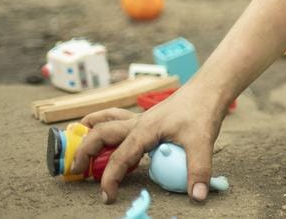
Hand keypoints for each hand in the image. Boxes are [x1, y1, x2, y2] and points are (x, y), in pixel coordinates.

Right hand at [71, 83, 227, 203]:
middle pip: (101, 133)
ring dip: (90, 130)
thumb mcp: (203, 142)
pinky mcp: (149, 118)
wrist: (210, 88)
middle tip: (75, 170)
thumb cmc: (203, 110)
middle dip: (84, 151)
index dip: (110, 179)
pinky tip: (107, 133)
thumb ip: (198, 169)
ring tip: (76, 138)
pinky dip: (106, 124)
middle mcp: (138, 123)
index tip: (107, 196)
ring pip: (107, 121)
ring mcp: (142, 118)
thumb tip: (197, 196)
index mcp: (145, 130)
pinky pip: (120, 120)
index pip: (120, 159)